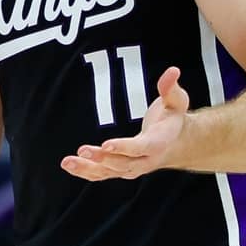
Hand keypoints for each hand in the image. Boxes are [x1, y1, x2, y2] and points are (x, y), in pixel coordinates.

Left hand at [62, 67, 188, 180]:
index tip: (106, 144)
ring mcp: (132, 168)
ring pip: (109, 172)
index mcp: (158, 143)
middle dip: (103, 158)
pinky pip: (102, 174)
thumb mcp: (177, 102)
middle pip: (123, 163)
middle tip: (83, 150)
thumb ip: (171, 88)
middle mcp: (145, 160)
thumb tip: (173, 71)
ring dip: (88, 168)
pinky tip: (69, 165)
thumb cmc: (172, 119)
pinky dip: (86, 171)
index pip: (141, 148)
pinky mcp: (120, 169)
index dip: (124, 147)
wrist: (176, 143)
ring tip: (68, 162)